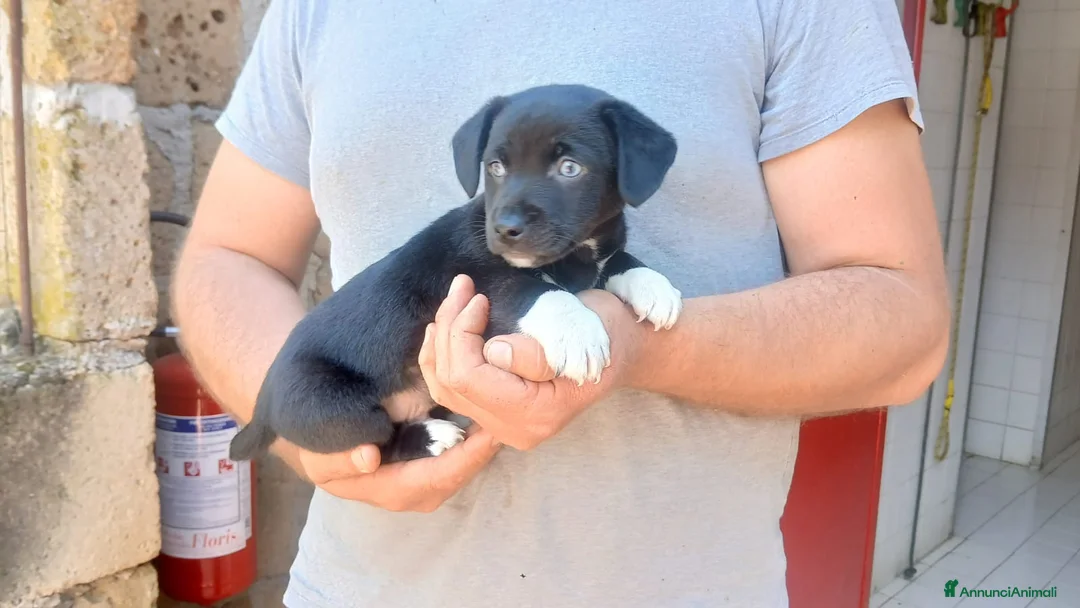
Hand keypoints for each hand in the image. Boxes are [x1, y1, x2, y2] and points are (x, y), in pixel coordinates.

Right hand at [294, 427, 500, 512]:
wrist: (322, 446)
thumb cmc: (322, 450)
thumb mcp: (320, 457)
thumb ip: (339, 458)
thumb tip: (367, 458)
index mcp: (392, 490)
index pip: (439, 477)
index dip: (467, 457)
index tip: (489, 433)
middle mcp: (416, 491)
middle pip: (460, 473)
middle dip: (485, 450)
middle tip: (510, 419)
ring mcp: (427, 479)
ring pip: (464, 465)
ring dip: (485, 444)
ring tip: (507, 415)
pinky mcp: (432, 463)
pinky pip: (460, 456)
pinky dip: (476, 439)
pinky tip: (491, 415)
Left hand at [418, 274, 647, 450]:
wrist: (624, 350)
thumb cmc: (607, 336)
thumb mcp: (580, 335)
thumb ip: (536, 352)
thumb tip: (492, 351)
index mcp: (535, 413)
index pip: (470, 378)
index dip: (462, 333)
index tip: (478, 297)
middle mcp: (514, 429)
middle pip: (452, 383)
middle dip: (449, 329)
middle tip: (462, 287)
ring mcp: (503, 425)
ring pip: (445, 389)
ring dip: (441, 342)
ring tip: (453, 302)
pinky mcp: (497, 412)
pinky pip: (453, 392)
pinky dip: (442, 358)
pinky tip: (444, 330)